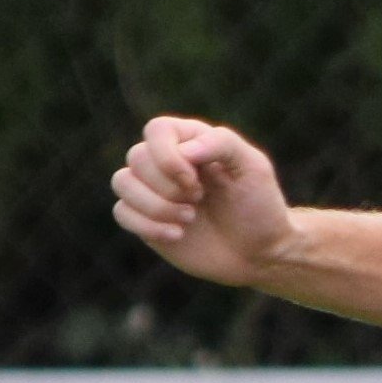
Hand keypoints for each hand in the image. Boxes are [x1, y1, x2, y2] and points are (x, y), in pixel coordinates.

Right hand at [111, 117, 297, 287]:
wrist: (260, 252)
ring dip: (155, 205)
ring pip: (122, 182)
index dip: (168, 156)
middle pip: (137, 157)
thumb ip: (222, 143)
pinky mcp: (146, 220)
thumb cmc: (260, 205)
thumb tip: (184, 150)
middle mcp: (166, 162)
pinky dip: (146, 225)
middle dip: (168, 186)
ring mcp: (153, 191)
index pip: (156, 130)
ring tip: (189, 219)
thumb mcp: (253, 167)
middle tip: (200, 200)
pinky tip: (177, 235)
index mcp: (190, 140)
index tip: (196, 180)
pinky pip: (121, 212)